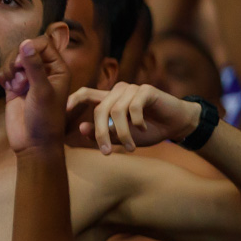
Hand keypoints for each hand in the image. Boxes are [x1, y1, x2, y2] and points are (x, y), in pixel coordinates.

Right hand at [1, 34, 69, 153]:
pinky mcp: (14, 87)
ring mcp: (28, 79)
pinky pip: (4, 71)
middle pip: (25, 48)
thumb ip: (33, 66)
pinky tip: (8, 88)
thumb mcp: (42, 91)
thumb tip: (25, 42)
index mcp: (58, 69)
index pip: (43, 43)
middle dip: (17, 60)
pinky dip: (3, 76)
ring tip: (15, 86)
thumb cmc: (45, 119)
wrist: (33, 144)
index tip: (22, 63)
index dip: (31, 48)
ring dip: (9, 69)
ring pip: (12, 59)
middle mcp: (44, 71)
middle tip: (19, 78)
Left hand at [66, 82, 203, 155]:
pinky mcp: (146, 90)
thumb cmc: (148, 130)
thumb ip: (103, 133)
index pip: (84, 94)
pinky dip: (137, 122)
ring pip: (116, 111)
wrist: (177, 125)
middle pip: (99, 109)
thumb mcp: (123, 136)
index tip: (64, 111)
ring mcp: (132, 88)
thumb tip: (81, 128)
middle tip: (106, 152)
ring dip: (123, 133)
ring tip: (131, 147)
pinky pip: (134, 106)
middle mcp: (117, 91)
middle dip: (101, 133)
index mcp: (109, 99)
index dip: (72, 100)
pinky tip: (143, 129)